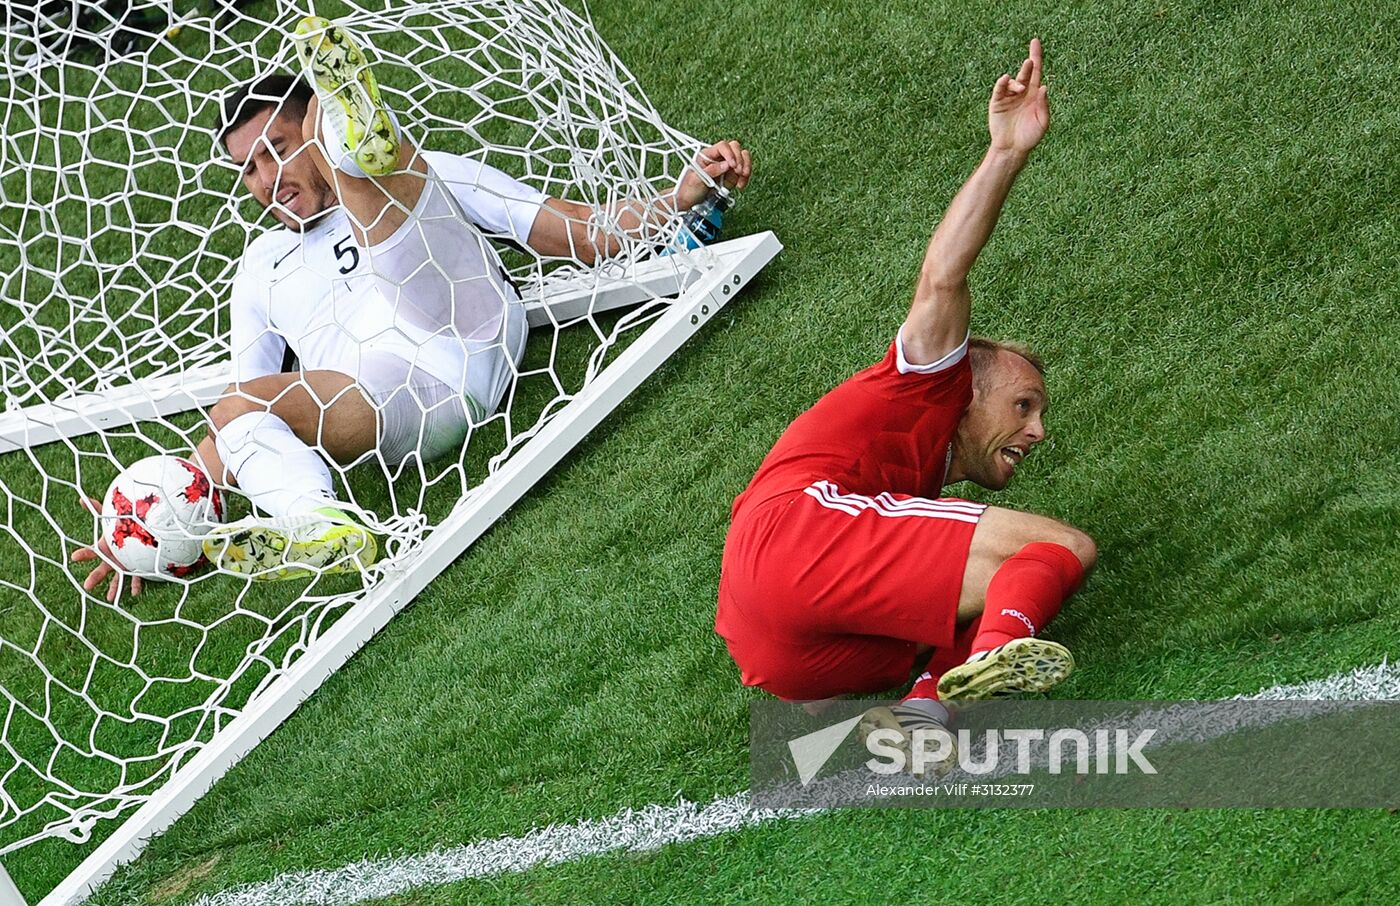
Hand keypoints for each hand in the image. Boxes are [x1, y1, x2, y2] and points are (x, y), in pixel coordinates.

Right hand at [71, 496, 143, 601]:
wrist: (143, 531)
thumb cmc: (125, 525)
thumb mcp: (111, 517)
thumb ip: (97, 508)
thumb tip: (81, 498)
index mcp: (106, 548)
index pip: (91, 552)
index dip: (83, 554)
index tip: (73, 557)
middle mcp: (113, 558)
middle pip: (102, 569)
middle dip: (94, 577)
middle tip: (86, 586)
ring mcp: (124, 565)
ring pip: (118, 578)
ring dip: (114, 588)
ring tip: (110, 599)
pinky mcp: (136, 568)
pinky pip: (136, 578)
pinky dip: (135, 586)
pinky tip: (135, 594)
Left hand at [674, 140, 751, 211]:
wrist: (689, 202)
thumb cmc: (688, 188)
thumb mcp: (696, 179)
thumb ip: (711, 171)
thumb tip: (726, 165)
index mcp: (707, 155)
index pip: (722, 146)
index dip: (729, 153)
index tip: (732, 165)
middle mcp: (718, 158)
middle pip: (735, 148)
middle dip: (740, 158)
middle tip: (738, 171)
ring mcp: (726, 167)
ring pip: (742, 157)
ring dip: (746, 166)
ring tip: (742, 176)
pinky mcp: (731, 176)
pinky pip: (744, 171)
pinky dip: (746, 177)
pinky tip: (740, 185)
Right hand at [988, 38, 1048, 154]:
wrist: (1012, 149)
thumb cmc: (1030, 137)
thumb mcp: (1042, 122)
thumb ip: (1044, 105)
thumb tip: (1044, 87)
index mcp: (1034, 95)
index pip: (1036, 72)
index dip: (1036, 57)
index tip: (1035, 42)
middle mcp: (1022, 93)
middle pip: (1025, 73)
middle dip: (1028, 64)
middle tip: (1030, 60)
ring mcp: (1008, 97)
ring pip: (1013, 81)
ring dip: (1018, 81)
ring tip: (1021, 89)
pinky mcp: (997, 103)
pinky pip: (999, 89)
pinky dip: (1002, 83)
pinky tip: (1006, 79)